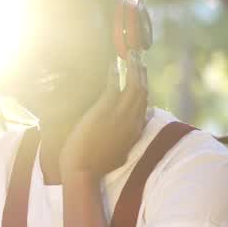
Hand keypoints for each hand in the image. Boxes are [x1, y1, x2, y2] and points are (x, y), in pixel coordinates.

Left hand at [58, 54, 148, 176]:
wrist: (83, 171)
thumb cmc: (95, 167)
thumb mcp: (118, 155)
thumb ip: (125, 144)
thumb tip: (128, 141)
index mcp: (135, 133)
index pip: (144, 108)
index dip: (144, 93)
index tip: (142, 81)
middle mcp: (132, 121)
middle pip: (143, 93)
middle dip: (142, 75)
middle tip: (138, 60)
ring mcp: (120, 114)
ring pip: (135, 86)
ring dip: (134, 69)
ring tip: (131, 54)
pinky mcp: (106, 109)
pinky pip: (115, 85)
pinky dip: (116, 72)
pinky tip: (114, 62)